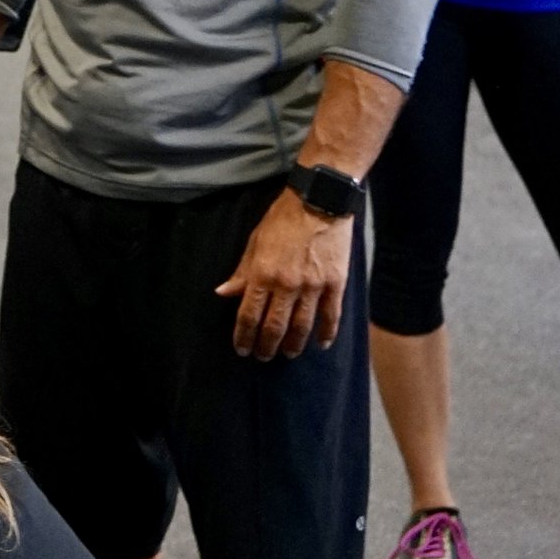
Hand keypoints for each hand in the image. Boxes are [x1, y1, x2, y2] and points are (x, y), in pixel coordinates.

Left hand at [217, 187, 353, 359]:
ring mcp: (313, 286)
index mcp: (262, 274)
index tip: (242, 349)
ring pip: (302, 326)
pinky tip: (320, 344)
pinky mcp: (336, 284)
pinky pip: (331, 316)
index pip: (248, 314)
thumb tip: (223, 293)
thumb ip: (242, 272)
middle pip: (274, 326)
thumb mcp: (255, 242)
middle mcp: (286, 285)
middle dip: (266, 346)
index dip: (243, 336)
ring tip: (288, 354)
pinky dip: (326, 333)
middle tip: (263, 356)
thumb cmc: (282, 219)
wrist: (319, 201)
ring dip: (293, 345)